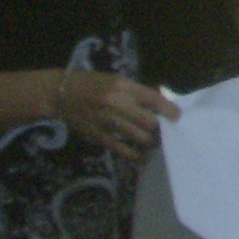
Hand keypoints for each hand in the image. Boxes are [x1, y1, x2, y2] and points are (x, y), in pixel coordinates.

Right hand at [57, 68, 180, 160]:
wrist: (61, 94)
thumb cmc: (92, 84)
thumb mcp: (117, 80)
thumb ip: (136, 92)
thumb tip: (159, 104)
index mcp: (124, 86)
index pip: (154, 99)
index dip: (170, 109)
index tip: (177, 116)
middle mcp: (118, 104)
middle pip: (150, 121)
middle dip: (161, 128)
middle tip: (165, 131)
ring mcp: (108, 121)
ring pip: (140, 137)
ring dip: (151, 142)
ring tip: (155, 143)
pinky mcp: (99, 136)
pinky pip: (122, 149)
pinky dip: (135, 155)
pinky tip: (143, 158)